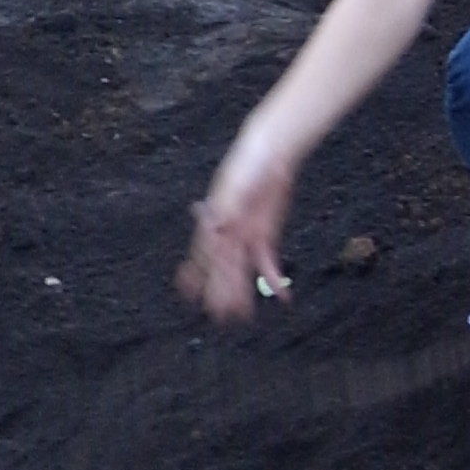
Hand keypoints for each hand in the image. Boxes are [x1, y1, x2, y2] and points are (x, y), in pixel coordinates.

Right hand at [180, 144, 295, 321]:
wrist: (270, 153)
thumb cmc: (247, 163)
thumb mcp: (235, 184)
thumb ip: (225, 206)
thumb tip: (215, 229)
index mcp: (214, 220)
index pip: (205, 253)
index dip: (196, 274)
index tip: (188, 293)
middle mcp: (226, 233)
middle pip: (222, 267)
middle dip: (220, 291)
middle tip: (220, 316)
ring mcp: (245, 236)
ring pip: (242, 271)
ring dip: (241, 292)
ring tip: (242, 316)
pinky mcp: (265, 236)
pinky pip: (267, 262)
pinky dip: (273, 278)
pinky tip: (281, 295)